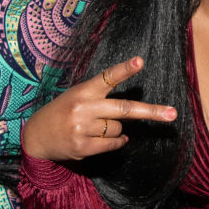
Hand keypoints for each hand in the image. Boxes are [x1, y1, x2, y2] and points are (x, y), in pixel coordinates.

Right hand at [21, 57, 176, 161]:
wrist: (36, 136)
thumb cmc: (63, 112)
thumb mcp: (78, 96)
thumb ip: (102, 99)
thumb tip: (132, 114)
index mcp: (83, 91)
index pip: (107, 77)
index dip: (124, 69)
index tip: (140, 61)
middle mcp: (84, 108)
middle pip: (124, 109)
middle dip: (151, 112)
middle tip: (172, 114)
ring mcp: (83, 128)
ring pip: (119, 129)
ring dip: (115, 130)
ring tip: (95, 127)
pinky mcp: (83, 147)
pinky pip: (113, 144)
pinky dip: (116, 142)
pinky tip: (101, 139)